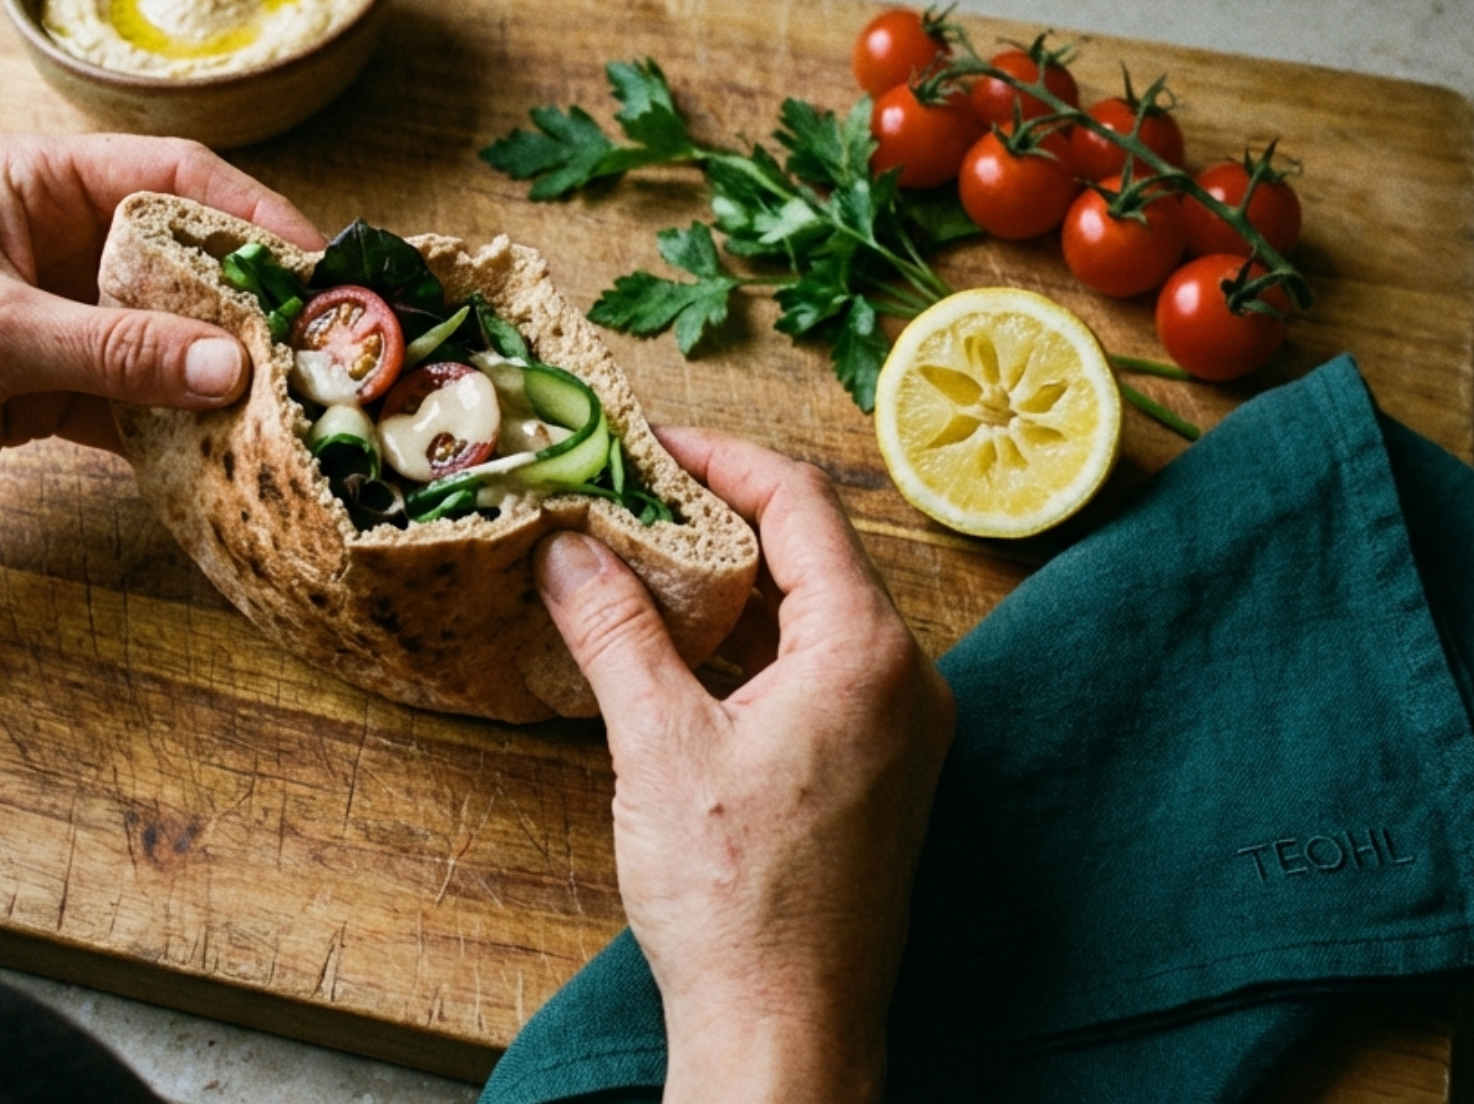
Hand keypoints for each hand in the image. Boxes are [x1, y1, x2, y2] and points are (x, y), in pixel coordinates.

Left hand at [0, 133, 322, 514]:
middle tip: (319, 349)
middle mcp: (50, 237)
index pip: (173, 178)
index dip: (254, 215)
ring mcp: (48, 313)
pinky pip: (129, 396)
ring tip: (284, 409)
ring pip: (161, 333)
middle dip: (246, 303)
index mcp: (34, 181)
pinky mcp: (38, 384)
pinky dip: (168, 425)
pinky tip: (214, 454)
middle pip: (178, 258)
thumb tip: (233, 367)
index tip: (317, 268)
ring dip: (213, 372)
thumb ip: (117, 351)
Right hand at [532, 429, 953, 1103]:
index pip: (801, 503)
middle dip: (719, 515)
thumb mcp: (657, 745)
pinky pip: (819, 671)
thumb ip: (614, 632)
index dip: (720, 458)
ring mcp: (899, 733)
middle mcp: (904, 682)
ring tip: (642, 560)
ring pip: (815, 614)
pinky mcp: (877, 776)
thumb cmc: (736, 901)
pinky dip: (752, 643)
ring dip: (732, 583)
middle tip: (631, 494)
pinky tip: (681, 647)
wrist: (786, 1032)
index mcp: (867, 653)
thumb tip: (569, 552)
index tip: (649, 442)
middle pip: (814, 552)